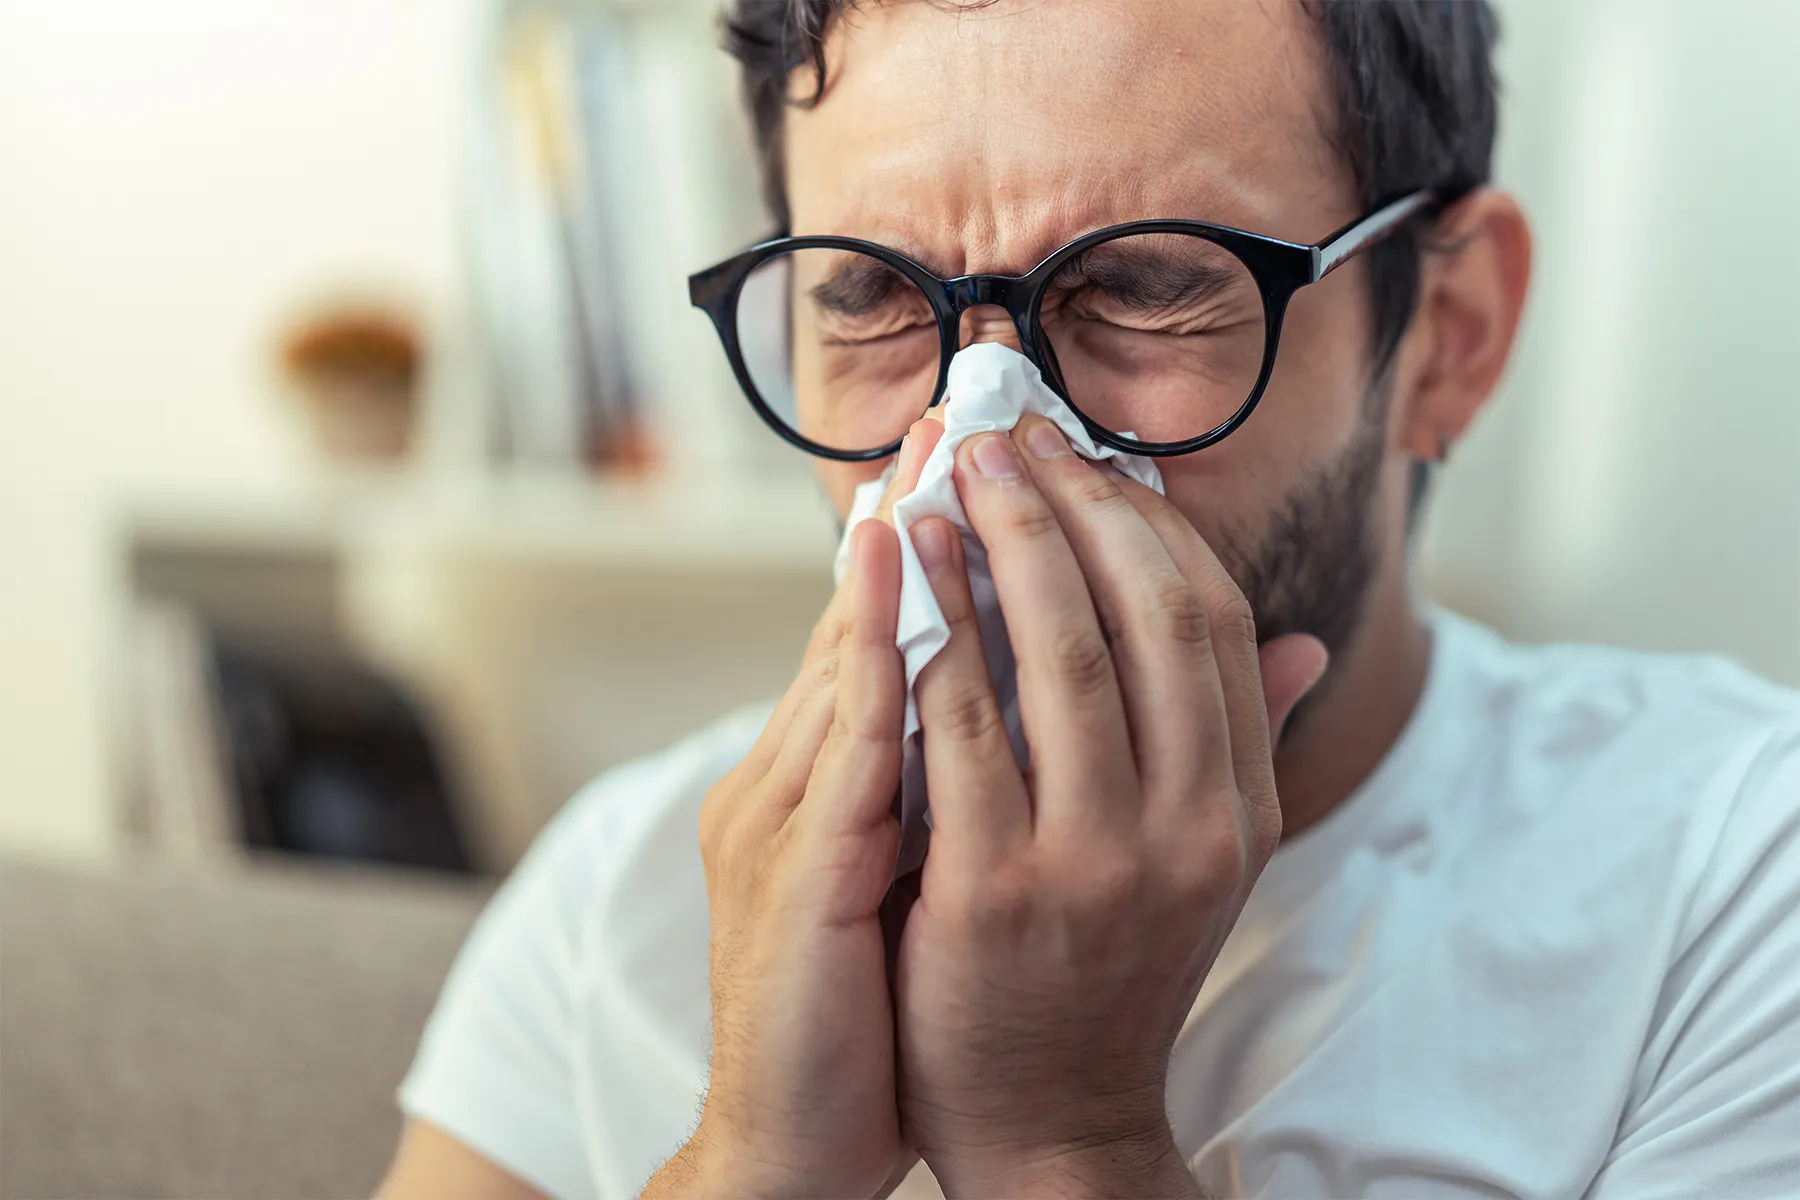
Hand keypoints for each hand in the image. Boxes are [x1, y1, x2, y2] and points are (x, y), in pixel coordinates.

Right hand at [646, 423, 941, 1198]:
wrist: (795, 1137)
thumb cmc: (872, 1003)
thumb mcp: (914, 873)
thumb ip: (950, 778)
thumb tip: (1009, 694)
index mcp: (825, 783)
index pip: (880, 638)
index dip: (929, 547)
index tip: (980, 463)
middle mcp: (792, 783)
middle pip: (856, 622)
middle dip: (915, 515)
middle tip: (961, 420)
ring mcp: (783, 822)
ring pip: (843, 658)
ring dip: (889, 550)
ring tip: (934, 458)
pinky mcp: (791, 875)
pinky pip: (844, 743)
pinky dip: (867, 648)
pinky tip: (899, 577)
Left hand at [892, 415, 1327, 1196]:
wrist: (1049, 1121)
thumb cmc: (1108, 971)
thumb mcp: (1198, 866)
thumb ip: (1231, 746)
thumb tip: (1303, 645)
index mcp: (1238, 809)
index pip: (1213, 622)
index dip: (1147, 524)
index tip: (1086, 459)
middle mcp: (1185, 828)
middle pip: (1142, 614)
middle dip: (1071, 506)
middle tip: (1007, 436)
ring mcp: (1093, 860)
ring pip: (1054, 654)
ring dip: (999, 544)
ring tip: (951, 476)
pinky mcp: (996, 890)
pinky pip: (961, 727)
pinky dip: (931, 633)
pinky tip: (900, 574)